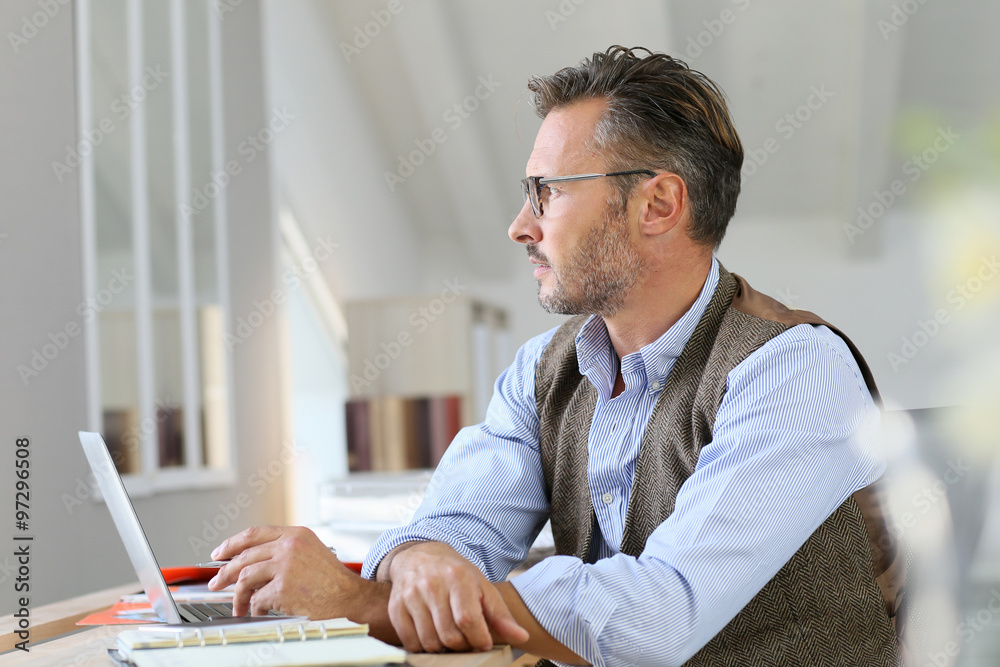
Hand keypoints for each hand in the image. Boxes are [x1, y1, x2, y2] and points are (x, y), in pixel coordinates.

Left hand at [208, 525, 377, 618]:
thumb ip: (284, 550)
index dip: (232, 543)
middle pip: (244, 556)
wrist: (348, 596)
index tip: (220, 553)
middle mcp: (289, 546)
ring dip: (237, 596)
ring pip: (245, 578)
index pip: (255, 533)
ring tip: (238, 605)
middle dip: (224, 572)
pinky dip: (255, 608)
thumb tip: (252, 563)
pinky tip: (259, 611)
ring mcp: (285, 566)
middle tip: (217, 582)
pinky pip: (257, 599)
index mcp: (295, 534)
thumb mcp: (310, 551)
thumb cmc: (331, 579)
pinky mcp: (283, 588)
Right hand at [385, 542, 528, 652]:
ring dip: (443, 648)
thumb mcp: (482, 587)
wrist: (421, 557)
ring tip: (450, 635)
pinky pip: (410, 642)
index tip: (483, 642)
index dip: (478, 639)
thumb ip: (500, 615)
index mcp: (457, 577)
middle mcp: (431, 585)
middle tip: (466, 639)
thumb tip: (521, 636)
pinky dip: (423, 647)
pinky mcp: (396, 608)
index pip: (468, 620)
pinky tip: (432, 634)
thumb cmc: (456, 574)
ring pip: (429, 642)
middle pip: (449, 635)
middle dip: (462, 645)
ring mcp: (411, 596)